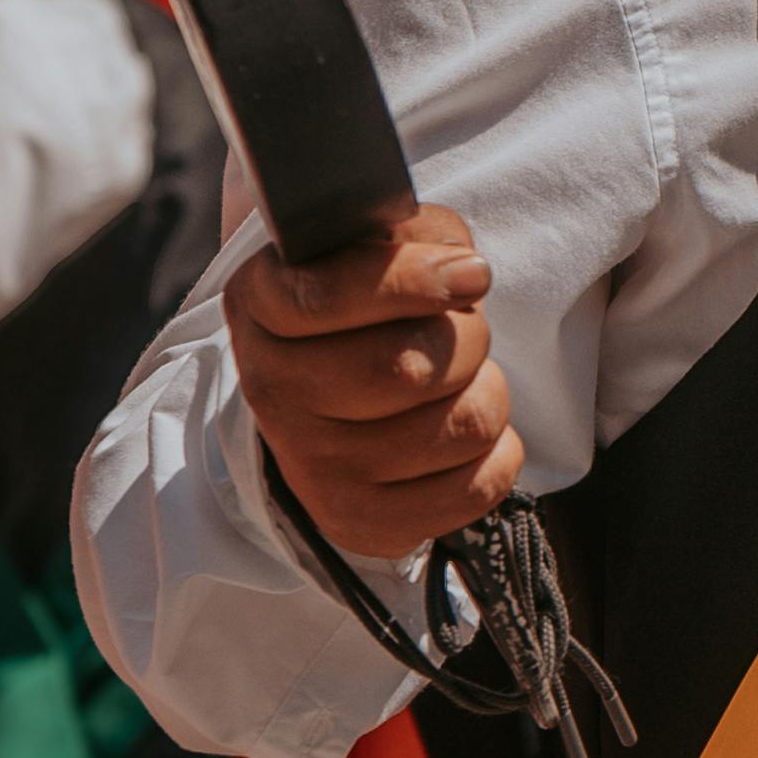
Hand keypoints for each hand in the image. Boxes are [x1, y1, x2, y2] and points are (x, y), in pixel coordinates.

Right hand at [234, 206, 522, 562]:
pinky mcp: (361, 523)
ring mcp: (313, 469)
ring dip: (487, 391)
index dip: (414, 283)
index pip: (325, 298)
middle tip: (463, 329)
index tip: (474, 274)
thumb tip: (464, 273)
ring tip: (460, 382)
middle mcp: (272, 392)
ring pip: (460, 425)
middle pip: (410, 368)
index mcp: (259, 305)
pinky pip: (478, 486)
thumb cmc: (372, 302)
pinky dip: (498, 452)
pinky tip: (463, 432)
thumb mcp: (382, 240)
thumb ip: (419, 234)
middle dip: (468, 337)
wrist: (336, 396)